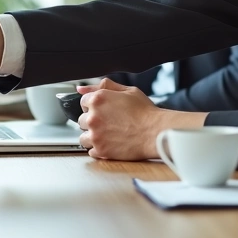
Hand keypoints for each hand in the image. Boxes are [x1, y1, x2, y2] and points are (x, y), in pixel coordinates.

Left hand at [76, 79, 205, 159]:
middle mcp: (93, 117)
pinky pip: (90, 151)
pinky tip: (111, 144)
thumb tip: (81, 89)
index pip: (83, 102)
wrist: (156, 132)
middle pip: (81, 120)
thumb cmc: (146, 112)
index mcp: (98, 99)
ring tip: (108, 136)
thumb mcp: (128, 91)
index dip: (94, 107)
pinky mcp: (101, 151)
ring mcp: (96, 135)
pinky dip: (99, 149)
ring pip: (83, 137)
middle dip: (92, 122)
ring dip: (92, 136)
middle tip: (109, 124)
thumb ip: (103, 86)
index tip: (104, 112)